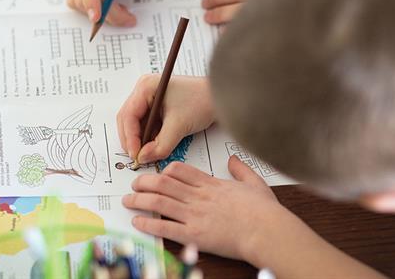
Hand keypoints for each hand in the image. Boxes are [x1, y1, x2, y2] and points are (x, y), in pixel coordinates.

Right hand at [116, 75, 214, 162]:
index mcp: (146, 86)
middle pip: (128, 119)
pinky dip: (149, 136)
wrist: (221, 97)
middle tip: (139, 157)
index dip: (130, 137)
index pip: (128, 115)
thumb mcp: (179, 125)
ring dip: (141, 139)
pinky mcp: (158, 106)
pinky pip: (147, 124)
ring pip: (137, 123)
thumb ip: (160, 145)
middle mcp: (145, 89)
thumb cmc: (202, 101)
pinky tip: (156, 145)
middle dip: (133, 139)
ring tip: (148, 153)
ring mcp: (150, 97)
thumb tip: (143, 157)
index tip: (135, 155)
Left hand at [122, 156, 279, 260]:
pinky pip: (165, 227)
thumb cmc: (263, 210)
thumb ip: (241, 169)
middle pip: (164, 184)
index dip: (165, 170)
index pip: (181, 170)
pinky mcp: (194, 235)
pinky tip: (137, 221)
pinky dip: (149, 224)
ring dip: (141, 200)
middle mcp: (199, 196)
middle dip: (145, 182)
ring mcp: (195, 215)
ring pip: (160, 203)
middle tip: (134, 183)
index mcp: (212, 184)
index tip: (157, 172)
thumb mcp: (254, 182)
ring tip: (128, 200)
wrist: (266, 230)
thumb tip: (233, 160)